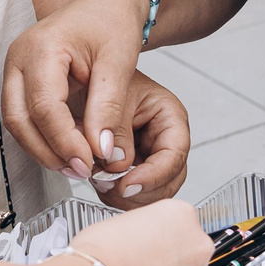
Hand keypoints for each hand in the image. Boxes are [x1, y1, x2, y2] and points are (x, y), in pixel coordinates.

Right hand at [2, 0, 149, 185]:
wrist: (107, 2)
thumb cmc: (112, 20)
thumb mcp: (119, 63)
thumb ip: (108, 108)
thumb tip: (100, 150)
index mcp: (42, 48)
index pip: (44, 106)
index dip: (64, 141)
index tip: (88, 162)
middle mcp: (20, 57)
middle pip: (20, 119)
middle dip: (48, 151)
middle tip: (80, 170)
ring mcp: (16, 68)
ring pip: (17, 122)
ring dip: (43, 148)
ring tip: (75, 165)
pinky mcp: (22, 78)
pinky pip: (24, 115)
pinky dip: (42, 136)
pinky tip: (67, 148)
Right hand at [67, 199, 220, 265]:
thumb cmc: (97, 258)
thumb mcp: (114, 225)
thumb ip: (135, 232)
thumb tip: (132, 242)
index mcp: (178, 215)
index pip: (180, 222)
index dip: (159, 238)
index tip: (148, 246)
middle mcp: (195, 244)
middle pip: (193, 252)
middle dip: (173, 263)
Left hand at [90, 75, 191, 208]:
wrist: (90, 70)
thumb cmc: (107, 74)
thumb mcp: (113, 96)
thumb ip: (116, 130)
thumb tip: (116, 163)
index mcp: (169, 117)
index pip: (174, 155)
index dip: (153, 176)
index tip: (127, 185)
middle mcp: (164, 140)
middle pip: (168, 181)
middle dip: (139, 191)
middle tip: (110, 187)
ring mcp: (150, 156)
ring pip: (151, 192)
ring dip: (126, 195)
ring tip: (102, 181)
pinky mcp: (133, 167)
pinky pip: (132, 191)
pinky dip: (116, 193)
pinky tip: (100, 182)